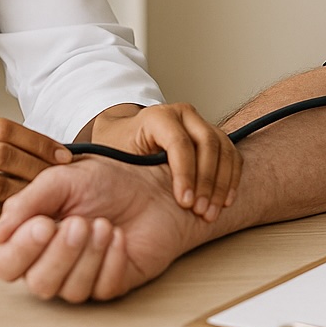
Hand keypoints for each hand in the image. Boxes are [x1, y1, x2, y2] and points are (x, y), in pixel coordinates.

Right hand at [0, 105, 70, 228]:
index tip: (60, 153)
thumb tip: (38, 144)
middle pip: (3, 154)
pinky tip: (16, 214)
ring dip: (25, 193)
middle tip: (58, 178)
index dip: (38, 141)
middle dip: (38, 167)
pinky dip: (4, 214)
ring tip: (42, 197)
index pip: (4, 127)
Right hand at [0, 157, 205, 301]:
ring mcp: (81, 277)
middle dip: (60, 254)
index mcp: (30, 238)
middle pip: (38, 283)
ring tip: (103, 224)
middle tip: (80, 222)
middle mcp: (51, 263)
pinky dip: (111, 261)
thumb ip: (28, 202)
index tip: (43, 223)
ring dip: (88, 256)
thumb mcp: (61, 180)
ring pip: (70, 290)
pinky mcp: (111, 285)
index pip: (6, 264)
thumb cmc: (105, 181)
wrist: (151, 186)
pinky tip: (118, 236)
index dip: (21, 250)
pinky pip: (102, 288)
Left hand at [84, 102, 240, 220]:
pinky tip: (226, 200)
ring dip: (223, 182)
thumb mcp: (109, 153)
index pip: (179, 143)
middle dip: (208, 181)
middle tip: (202, 211)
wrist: (127, 135)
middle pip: (207, 144)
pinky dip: (232, 177)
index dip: (185, 174)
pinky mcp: (212, 136)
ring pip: (223, 148)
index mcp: (157, 116)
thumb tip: (93, 177)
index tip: (185, 202)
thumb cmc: (117, 148)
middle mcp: (183, 114)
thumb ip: (106, 164)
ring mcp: (200, 123)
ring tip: (214, 211)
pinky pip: (231, 153)